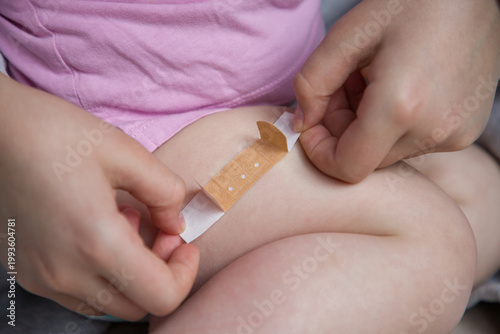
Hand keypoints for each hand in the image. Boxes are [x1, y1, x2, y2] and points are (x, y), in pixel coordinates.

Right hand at [0, 74, 198, 319]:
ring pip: (107, 304)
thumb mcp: (125, 152)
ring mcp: (42, 278)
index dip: (185, 272)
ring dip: (130, 274)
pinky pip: (79, 293)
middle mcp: (65, 274)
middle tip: (159, 230)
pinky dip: (101, 273)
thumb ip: (165, 192)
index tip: (183, 241)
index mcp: (95, 244)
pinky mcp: (27, 271)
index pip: (161, 296)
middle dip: (161, 273)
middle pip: (137, 306)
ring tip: (123, 225)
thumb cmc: (55, 133)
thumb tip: (176, 224)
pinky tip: (95, 230)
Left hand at [293, 0, 499, 182]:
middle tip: (342, 87)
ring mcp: (455, 134)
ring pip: (387, 152)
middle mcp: (434, 130)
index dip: (320, 152)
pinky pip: (413, 143)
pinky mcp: (467, 131)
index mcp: (401, 107)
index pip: (347, 168)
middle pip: (366, 159)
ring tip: (371, 79)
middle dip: (341, 130)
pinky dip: (393, 124)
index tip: (312, 123)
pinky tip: (396, 87)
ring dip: (367, 125)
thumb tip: (303, 123)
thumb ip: (312, 83)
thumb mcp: (347, 35)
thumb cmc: (410, 3)